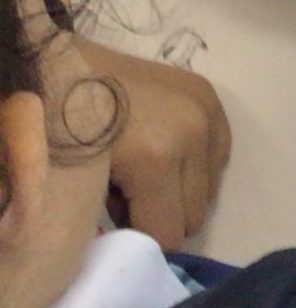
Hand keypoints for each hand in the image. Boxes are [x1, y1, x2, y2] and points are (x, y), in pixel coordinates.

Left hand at [74, 40, 230, 248]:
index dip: (145, 240)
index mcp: (155, 159)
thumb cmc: (64, 130)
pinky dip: (196, 166)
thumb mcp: (84, 185)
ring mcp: (206, 113)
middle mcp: (192, 135)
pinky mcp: (211, 98)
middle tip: (131, 202)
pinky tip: (169, 155)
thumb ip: (117, 218)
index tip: (124, 232)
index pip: (169, 233)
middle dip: (164, 216)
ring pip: (211, 189)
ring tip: (147, 176)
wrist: (64, 67)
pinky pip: (220, 156)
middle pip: (194, 214)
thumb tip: (140, 238)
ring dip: (182, 192)